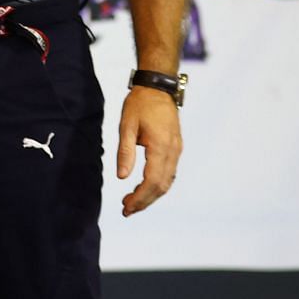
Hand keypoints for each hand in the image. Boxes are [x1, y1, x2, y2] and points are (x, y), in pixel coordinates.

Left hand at [116, 86, 181, 215]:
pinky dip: (158, 184)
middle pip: (162, 186)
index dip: (140, 197)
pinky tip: (145, 188)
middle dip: (145, 201)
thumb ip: (125, 152)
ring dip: (151, 194)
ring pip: (167, 181)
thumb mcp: (126, 125)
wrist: (158, 88)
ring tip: (132, 202)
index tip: (126, 207)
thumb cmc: (139, 104)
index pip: (152, 181)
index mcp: (161, 147)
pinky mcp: (176, 148)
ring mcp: (177, 150)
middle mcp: (173, 152)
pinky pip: (169, 172)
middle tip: (126, 210)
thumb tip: (122, 177)